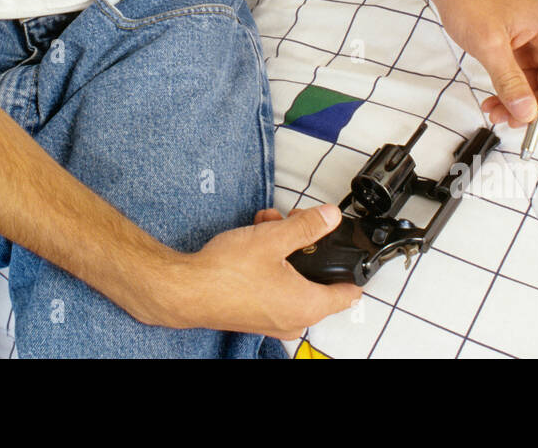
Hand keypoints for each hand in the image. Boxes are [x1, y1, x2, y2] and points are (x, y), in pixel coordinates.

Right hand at [154, 204, 361, 338]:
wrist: (186, 290)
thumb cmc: (224, 274)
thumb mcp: (272, 238)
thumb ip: (307, 227)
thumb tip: (330, 217)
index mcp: (307, 306)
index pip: (349, 293)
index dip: (352, 267)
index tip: (348, 250)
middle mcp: (294, 319)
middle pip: (318, 280)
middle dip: (308, 248)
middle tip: (296, 225)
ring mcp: (274, 320)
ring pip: (294, 281)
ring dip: (286, 252)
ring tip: (269, 227)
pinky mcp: (256, 315)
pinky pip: (276, 288)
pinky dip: (271, 266)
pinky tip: (256, 242)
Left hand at [431, 0, 537, 125]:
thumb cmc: (471, 0)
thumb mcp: (489, 44)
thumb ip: (509, 80)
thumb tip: (526, 111)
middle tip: (518, 121)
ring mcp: (537, 46)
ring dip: (523, 106)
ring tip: (499, 114)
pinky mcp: (521, 53)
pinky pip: (525, 82)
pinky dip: (512, 96)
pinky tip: (495, 104)